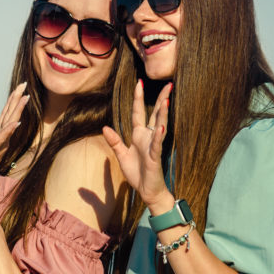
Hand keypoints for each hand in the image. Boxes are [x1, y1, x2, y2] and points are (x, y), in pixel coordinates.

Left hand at [0, 83, 29, 196]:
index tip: (20, 89)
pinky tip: (16, 123)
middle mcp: (2, 140)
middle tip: (24, 85)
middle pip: (11, 115)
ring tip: (24, 98)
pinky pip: (1, 138)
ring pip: (8, 123)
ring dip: (16, 110)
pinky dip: (8, 130)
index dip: (13, 102)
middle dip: (17, 99)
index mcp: (0, 137)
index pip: (8, 115)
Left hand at [101, 80, 173, 208]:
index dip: (138, 98)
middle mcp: (148, 137)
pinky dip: (158, 137)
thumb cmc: (137, 174)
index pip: (138, 112)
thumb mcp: (121, 155)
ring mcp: (153, 146)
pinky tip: (161, 128)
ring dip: (162, 114)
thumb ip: (114, 141)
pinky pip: (157, 145)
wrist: (147, 191)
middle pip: (155, 114)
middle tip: (168, 84)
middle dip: (161, 99)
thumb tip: (104, 127)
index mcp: (139, 135)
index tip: (139, 82)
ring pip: (159, 126)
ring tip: (166, 100)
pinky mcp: (155, 157)